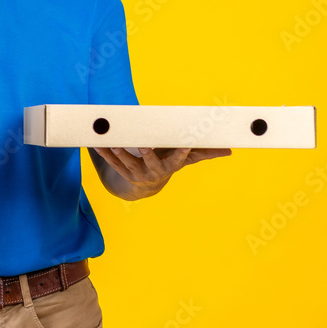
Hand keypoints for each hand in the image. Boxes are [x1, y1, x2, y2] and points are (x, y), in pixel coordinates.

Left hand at [93, 147, 231, 197]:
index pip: (178, 160)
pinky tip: (96, 144)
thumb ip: (205, 153)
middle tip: (143, 143)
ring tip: (112, 142)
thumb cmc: (168, 163)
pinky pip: (111, 163)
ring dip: (119, 153)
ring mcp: (136, 173)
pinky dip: (104, 153)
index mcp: (170, 166)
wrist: (146, 185)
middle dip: (146, 152)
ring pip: (127, 163)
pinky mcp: (121, 172)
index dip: (182, 153)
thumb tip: (230, 150)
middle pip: (150, 162)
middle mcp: (153, 172)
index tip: (187, 144)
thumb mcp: (185, 159)